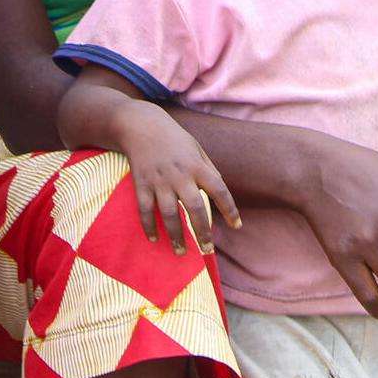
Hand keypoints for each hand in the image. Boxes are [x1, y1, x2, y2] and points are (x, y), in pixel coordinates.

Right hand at [112, 101, 240, 254]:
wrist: (141, 125)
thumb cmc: (174, 139)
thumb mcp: (197, 149)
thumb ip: (209, 169)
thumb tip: (219, 192)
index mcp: (197, 165)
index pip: (219, 189)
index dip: (230, 209)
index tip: (236, 225)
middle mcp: (180, 174)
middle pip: (195, 208)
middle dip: (202, 231)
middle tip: (207, 250)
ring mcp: (159, 180)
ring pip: (170, 214)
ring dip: (176, 236)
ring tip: (182, 252)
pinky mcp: (141, 183)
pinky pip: (145, 210)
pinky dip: (149, 226)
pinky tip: (154, 239)